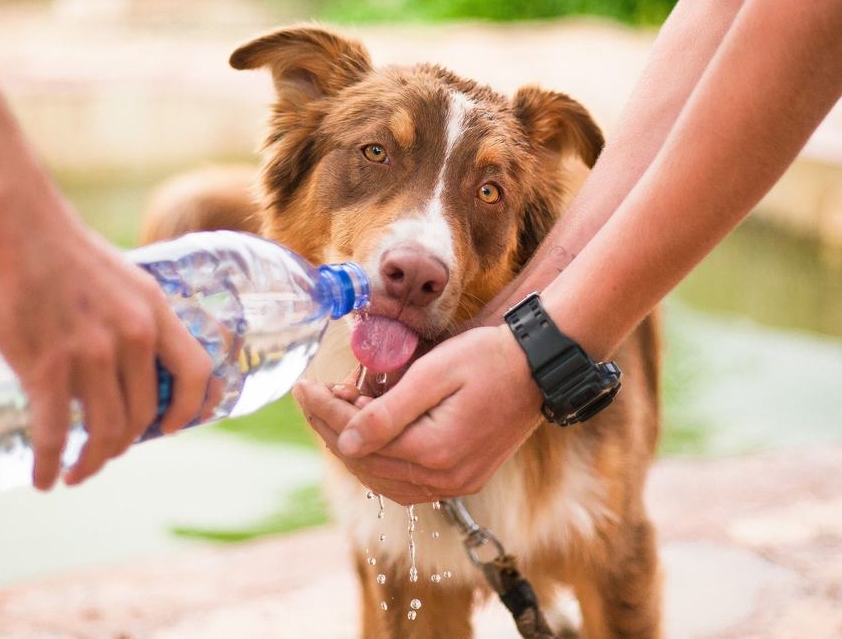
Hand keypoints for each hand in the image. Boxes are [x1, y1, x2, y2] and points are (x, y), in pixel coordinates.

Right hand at [0, 187, 215, 489]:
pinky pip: (55, 433)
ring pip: (105, 430)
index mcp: (154, 310)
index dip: (191, 409)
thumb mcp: (119, 278)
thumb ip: (131, 318)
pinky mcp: (45, 365)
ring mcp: (91, 352)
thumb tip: (127, 362)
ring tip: (76, 472)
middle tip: (105, 454)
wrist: (9, 218)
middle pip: (144, 413)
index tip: (172, 429)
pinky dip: (50, 463)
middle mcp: (132, 334)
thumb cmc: (58, 246)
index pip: (196, 372)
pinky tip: (43, 478)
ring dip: (92, 462)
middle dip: (125, 444)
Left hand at [294, 325, 542, 504]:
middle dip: (332, 428)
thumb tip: (344, 441)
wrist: (539, 367)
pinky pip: (407, 482)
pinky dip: (380, 461)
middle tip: (315, 394)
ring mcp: (456, 484)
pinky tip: (368, 436)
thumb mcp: (434, 374)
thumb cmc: (488, 359)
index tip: (303, 386)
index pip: (358, 440)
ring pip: (383, 479)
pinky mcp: (463, 479)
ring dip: (353, 447)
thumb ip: (387, 412)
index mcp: (434, 452)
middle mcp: (444, 478)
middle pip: (366, 463)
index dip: (324, 412)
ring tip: (338, 410)